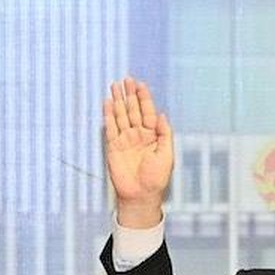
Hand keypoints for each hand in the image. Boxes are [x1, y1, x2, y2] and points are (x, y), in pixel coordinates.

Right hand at [103, 77, 172, 227]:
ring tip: (114, 86)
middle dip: (129, 94)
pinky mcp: (113, 147)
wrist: (141, 195)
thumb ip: (165, 133)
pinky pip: (110, 128)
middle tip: (125, 79)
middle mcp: (138, 135)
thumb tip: (162, 114)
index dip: (144, 98)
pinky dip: (108, 115)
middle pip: (132, 110)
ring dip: (118, 101)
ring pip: (121, 116)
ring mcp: (125, 140)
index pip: (147, 111)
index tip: (140, 84)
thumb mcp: (167, 154)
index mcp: (153, 135)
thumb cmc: (156, 178)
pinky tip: (107, 103)